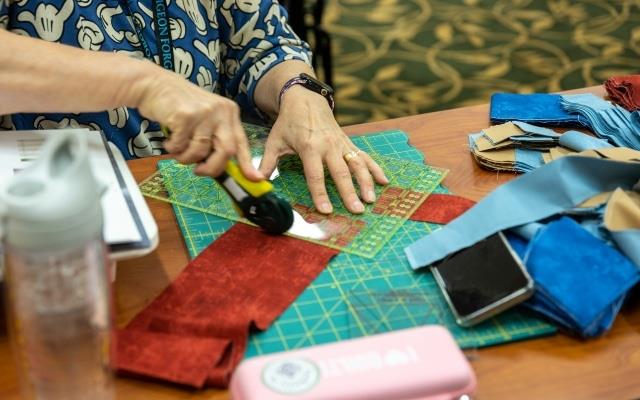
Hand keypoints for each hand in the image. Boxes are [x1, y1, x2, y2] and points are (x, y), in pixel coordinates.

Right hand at [133, 66, 261, 179]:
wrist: (154, 84)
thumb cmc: (179, 106)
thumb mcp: (204, 119)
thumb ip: (214, 139)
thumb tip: (221, 169)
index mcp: (229, 113)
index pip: (241, 142)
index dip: (247, 163)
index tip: (255, 179)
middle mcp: (221, 112)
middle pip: (227, 151)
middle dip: (212, 168)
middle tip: (198, 171)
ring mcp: (204, 113)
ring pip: (201, 151)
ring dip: (185, 158)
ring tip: (177, 148)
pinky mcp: (186, 116)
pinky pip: (181, 146)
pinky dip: (172, 149)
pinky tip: (169, 139)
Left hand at [259, 86, 387, 213]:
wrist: (305, 98)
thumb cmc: (288, 122)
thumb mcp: (274, 141)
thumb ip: (266, 163)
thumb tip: (256, 181)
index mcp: (309, 147)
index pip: (315, 175)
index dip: (320, 193)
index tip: (326, 210)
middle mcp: (328, 145)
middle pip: (341, 172)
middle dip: (349, 192)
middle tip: (356, 210)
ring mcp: (341, 143)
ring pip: (357, 164)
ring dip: (366, 182)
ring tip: (370, 200)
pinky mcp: (348, 142)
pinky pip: (364, 155)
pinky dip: (375, 168)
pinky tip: (384, 181)